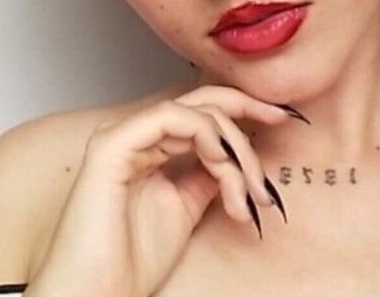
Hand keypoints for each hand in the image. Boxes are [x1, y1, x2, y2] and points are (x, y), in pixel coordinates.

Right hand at [25, 85, 304, 296]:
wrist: (97, 294)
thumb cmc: (128, 262)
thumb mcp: (186, 210)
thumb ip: (207, 177)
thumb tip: (237, 158)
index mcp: (147, 148)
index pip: (201, 112)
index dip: (244, 110)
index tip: (282, 119)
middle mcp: (133, 137)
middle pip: (201, 102)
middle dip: (248, 111)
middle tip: (282, 125)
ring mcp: (121, 138)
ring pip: (194, 112)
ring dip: (234, 145)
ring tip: (248, 189)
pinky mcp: (112, 147)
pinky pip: (170, 119)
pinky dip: (207, 135)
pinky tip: (224, 165)